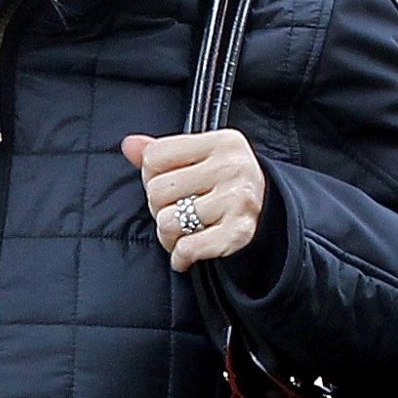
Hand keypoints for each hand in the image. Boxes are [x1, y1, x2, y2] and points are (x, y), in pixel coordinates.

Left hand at [120, 129, 265, 272]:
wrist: (267, 210)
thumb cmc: (221, 180)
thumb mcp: (196, 156)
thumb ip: (159, 150)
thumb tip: (129, 145)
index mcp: (221, 142)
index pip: (154, 157)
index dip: (151, 174)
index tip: (167, 181)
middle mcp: (232, 168)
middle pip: (157, 191)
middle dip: (158, 206)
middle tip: (176, 208)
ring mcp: (237, 201)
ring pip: (168, 222)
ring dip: (168, 233)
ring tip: (182, 230)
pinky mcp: (239, 233)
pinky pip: (188, 248)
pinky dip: (180, 256)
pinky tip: (184, 253)